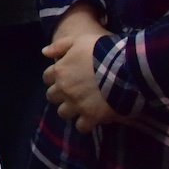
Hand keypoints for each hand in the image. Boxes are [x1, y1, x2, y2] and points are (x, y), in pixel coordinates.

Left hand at [42, 9, 121, 132]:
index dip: (55, 78)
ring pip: (63, 113)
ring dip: (70, 110)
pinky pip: (81, 127)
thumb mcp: (79, 41)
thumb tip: (44, 52)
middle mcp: (64, 89)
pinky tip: (92, 119)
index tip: (65, 78)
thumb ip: (60, 46)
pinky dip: (85, 124)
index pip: (47, 77)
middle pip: (52, 96)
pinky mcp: (90, 116)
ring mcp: (76, 104)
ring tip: (82, 106)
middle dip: (60, 95)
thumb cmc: (102, 51)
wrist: (124, 67)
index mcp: (60, 71)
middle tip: (73, 93)